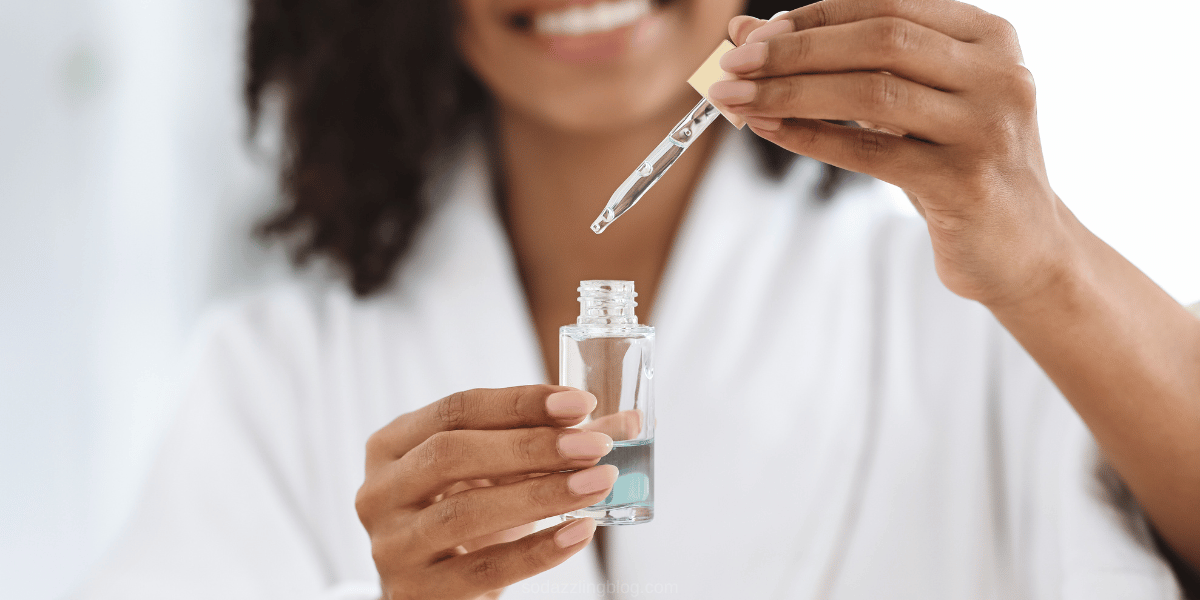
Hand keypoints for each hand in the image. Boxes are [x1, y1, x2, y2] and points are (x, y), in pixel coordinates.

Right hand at [355, 385, 617, 599]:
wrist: (432, 593)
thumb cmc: (469, 521)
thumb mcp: (498, 475)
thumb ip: (554, 444)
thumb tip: (626, 422)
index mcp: (392, 445)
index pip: (456, 409)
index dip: (520, 403)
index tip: (581, 402)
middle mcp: (379, 491)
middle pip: (452, 454)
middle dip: (531, 445)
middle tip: (595, 445)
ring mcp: (391, 545)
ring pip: (465, 512)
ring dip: (541, 494)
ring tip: (598, 484)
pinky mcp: (414, 594)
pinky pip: (483, 569)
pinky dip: (538, 551)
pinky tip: (581, 532)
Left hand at [714, 0, 1070, 306]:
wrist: (1023, 250)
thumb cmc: (955, 167)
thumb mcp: (909, 106)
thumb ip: (841, 66)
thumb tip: (746, 35)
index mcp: (988, 37)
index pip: (886, 8)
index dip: (813, 18)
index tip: (753, 36)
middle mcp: (998, 73)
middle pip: (880, 41)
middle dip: (795, 51)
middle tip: (732, 67)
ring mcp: (987, 127)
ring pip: (874, 93)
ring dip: (792, 92)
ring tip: (736, 100)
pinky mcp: (966, 182)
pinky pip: (872, 153)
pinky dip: (812, 138)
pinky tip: (770, 130)